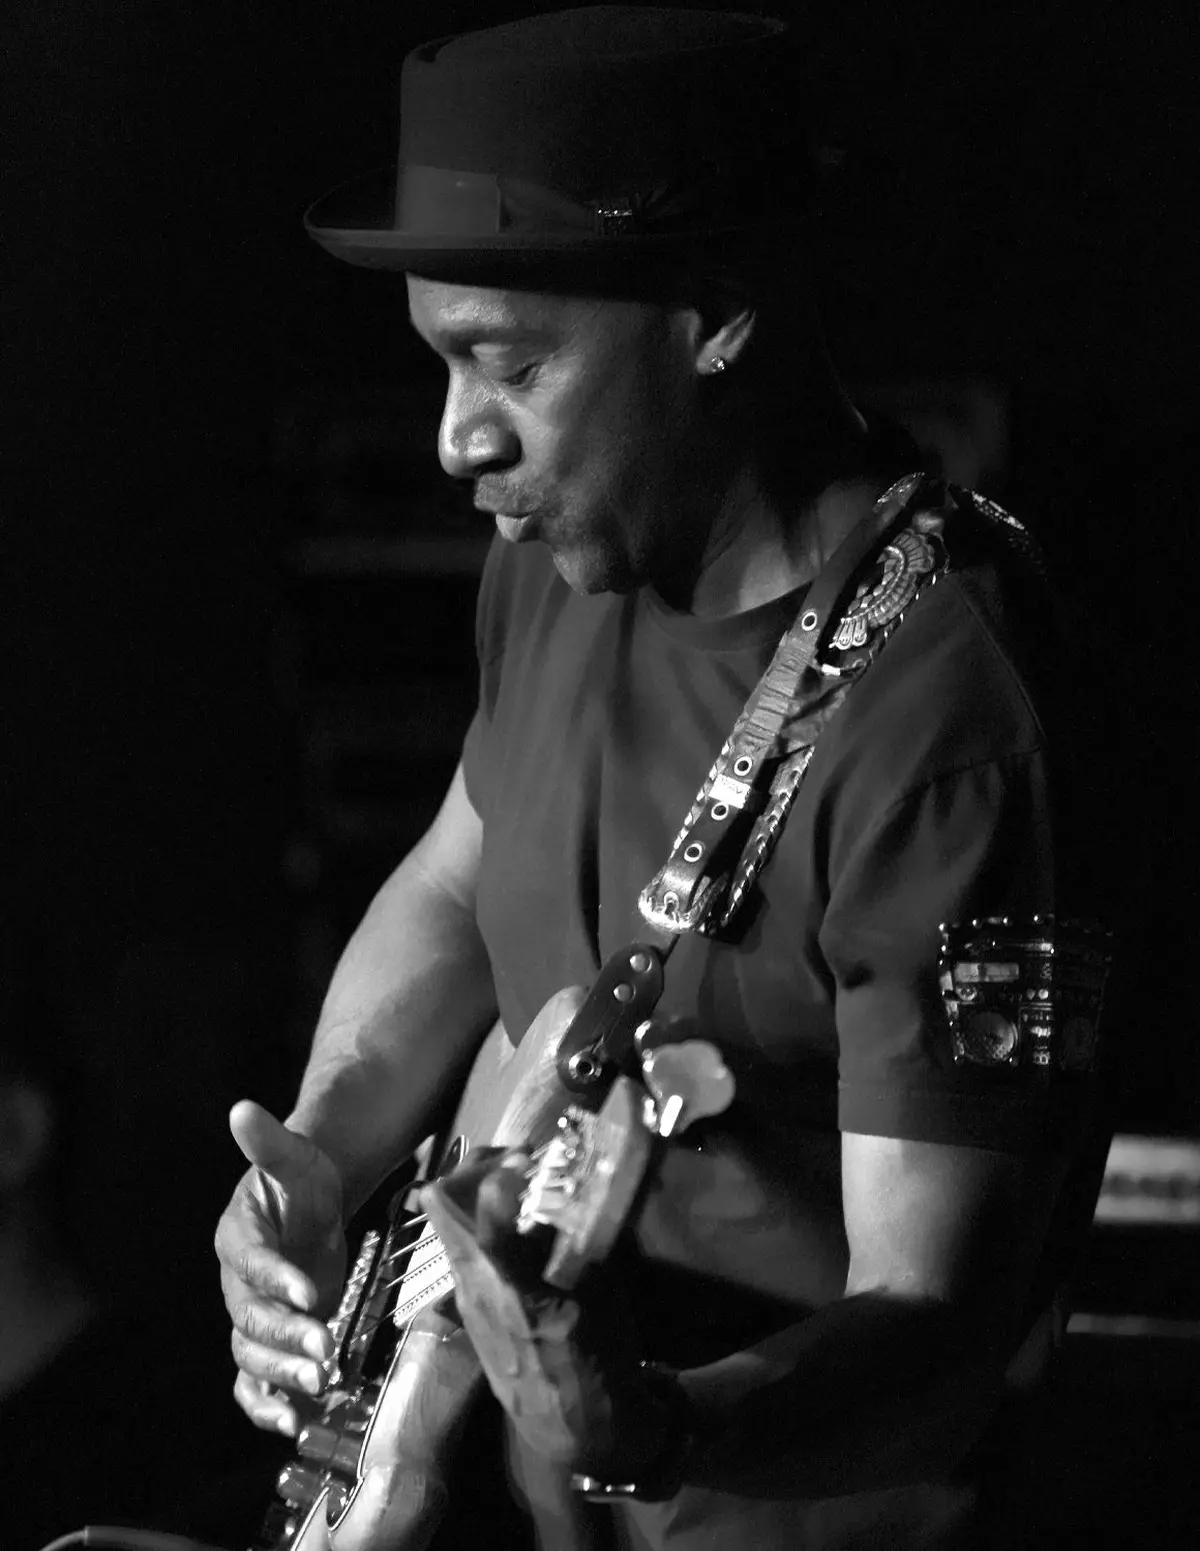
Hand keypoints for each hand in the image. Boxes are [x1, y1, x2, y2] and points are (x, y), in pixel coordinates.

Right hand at [215, 1099, 346, 1434]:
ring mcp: (251, 1315)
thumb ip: (270, 1142)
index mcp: (239, 1236)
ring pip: (252, 1355)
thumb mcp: (295, 1158)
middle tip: (324, 1350)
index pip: (252, 1262)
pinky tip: (290, 1421)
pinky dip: (265, 1404)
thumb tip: (242, 1109)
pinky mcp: (267, 1340)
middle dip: (286, 1337)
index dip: (276, 1278)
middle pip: (252, 1318)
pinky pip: (252, 1381)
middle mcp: (238, 1282)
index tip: (308, 1291)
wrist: (312, 1204)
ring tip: (319, 1384)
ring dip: (282, 1374)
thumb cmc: (303, 1178)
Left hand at [424, 1150, 683, 1488]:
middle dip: (478, 1168)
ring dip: (478, 1195)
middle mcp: (471, 1282)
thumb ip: (584, 1233)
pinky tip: (522, 1231)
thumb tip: (583, 1180)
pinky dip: (484, 1226)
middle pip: (443, 1201)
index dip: (512, 1166)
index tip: (539, 1157)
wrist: (576, 1434)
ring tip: (523, 1188)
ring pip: (449, 1224)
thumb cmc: (597, 1363)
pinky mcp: (468, 1310)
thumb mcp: (603, 1294)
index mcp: (505, 1278)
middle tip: (521, 1161)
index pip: (485, 1198)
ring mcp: (463, 1297)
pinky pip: (463, 1249)